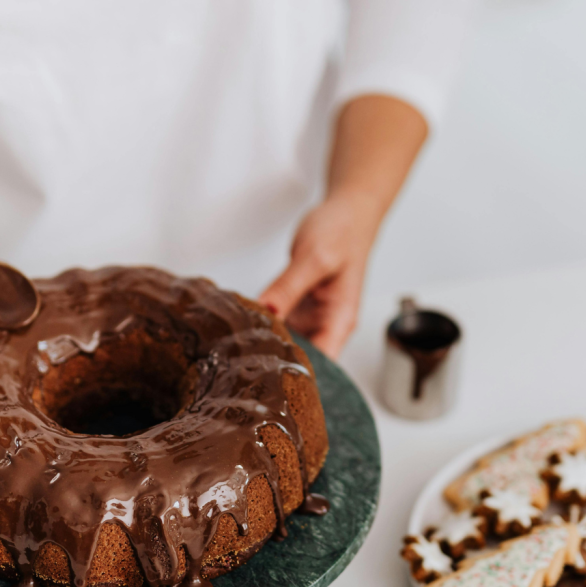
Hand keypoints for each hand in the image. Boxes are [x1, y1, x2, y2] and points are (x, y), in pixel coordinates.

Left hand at [259, 189, 382, 358]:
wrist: (347, 211)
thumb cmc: (343, 232)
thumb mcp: (314, 257)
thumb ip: (287, 287)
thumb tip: (265, 312)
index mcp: (340, 321)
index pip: (321, 367)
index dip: (296, 375)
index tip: (267, 374)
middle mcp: (326, 325)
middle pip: (301, 362)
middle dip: (274, 364)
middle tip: (242, 360)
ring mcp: (310, 318)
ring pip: (286, 344)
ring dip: (264, 346)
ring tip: (237, 346)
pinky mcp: (297, 307)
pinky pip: (278, 324)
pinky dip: (262, 326)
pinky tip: (243, 325)